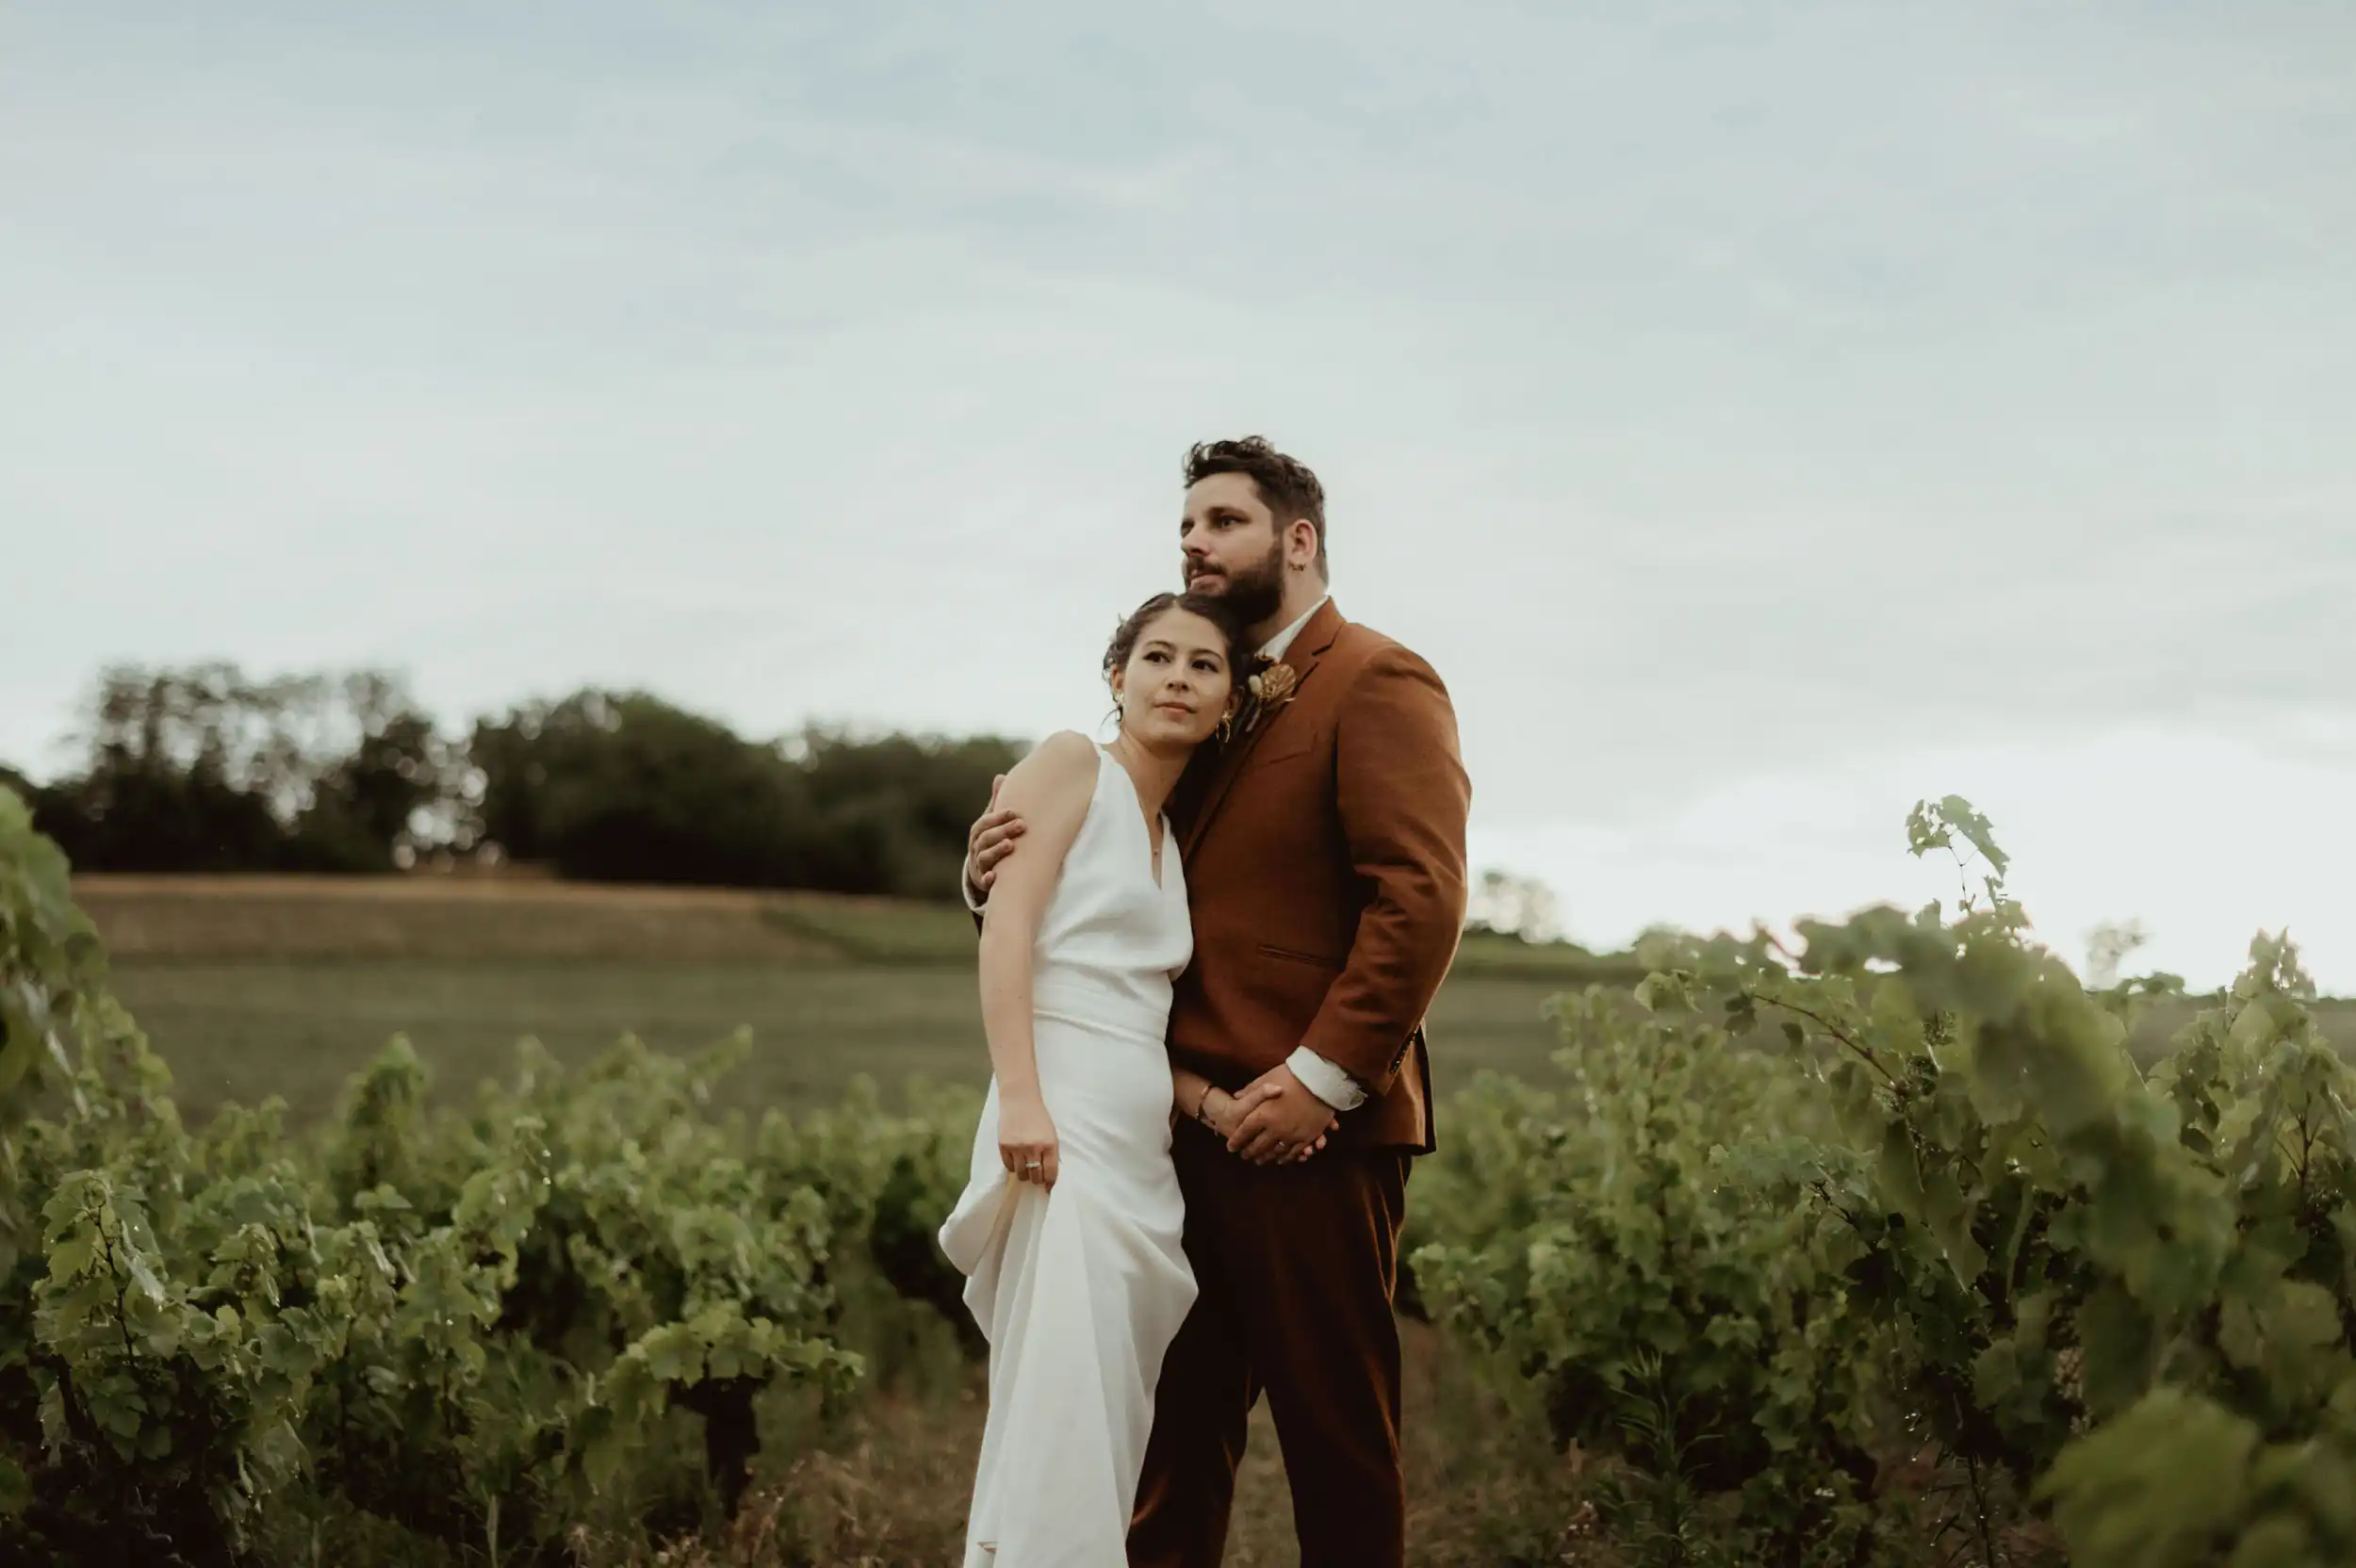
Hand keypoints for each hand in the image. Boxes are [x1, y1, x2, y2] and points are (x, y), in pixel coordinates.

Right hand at [965, 774, 1026, 900]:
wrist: (984, 871)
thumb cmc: (993, 841)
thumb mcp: (993, 823)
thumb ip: (997, 803)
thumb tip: (1001, 777)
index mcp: (978, 834)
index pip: (984, 823)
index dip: (998, 817)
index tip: (1015, 812)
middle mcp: (976, 849)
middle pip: (985, 838)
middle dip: (1002, 830)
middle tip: (1022, 825)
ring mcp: (979, 866)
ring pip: (984, 857)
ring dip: (996, 851)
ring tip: (1010, 845)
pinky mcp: (983, 882)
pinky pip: (983, 882)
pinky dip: (988, 879)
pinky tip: (995, 876)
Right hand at [999, 1092, 1059, 1189]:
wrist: (1019, 1099)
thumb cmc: (1039, 1117)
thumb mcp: (1051, 1134)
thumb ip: (1050, 1153)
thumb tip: (1047, 1175)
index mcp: (1049, 1145)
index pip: (1050, 1173)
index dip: (1049, 1184)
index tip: (1047, 1188)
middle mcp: (1033, 1148)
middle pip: (1035, 1176)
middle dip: (1036, 1179)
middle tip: (1035, 1176)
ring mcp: (1017, 1148)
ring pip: (1021, 1174)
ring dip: (1024, 1173)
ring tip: (1025, 1167)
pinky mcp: (1004, 1146)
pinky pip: (1008, 1166)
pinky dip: (1012, 1166)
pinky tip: (1015, 1159)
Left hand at [1225, 1065, 1342, 1165]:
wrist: (1320, 1078)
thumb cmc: (1291, 1075)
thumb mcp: (1266, 1078)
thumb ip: (1250, 1090)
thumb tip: (1236, 1095)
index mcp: (1262, 1114)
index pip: (1244, 1132)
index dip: (1236, 1141)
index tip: (1230, 1147)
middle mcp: (1276, 1128)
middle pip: (1259, 1146)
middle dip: (1249, 1152)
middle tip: (1244, 1156)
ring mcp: (1292, 1134)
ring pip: (1276, 1152)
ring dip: (1267, 1158)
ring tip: (1260, 1160)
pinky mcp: (1307, 1137)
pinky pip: (1294, 1152)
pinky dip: (1286, 1157)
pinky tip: (1280, 1159)